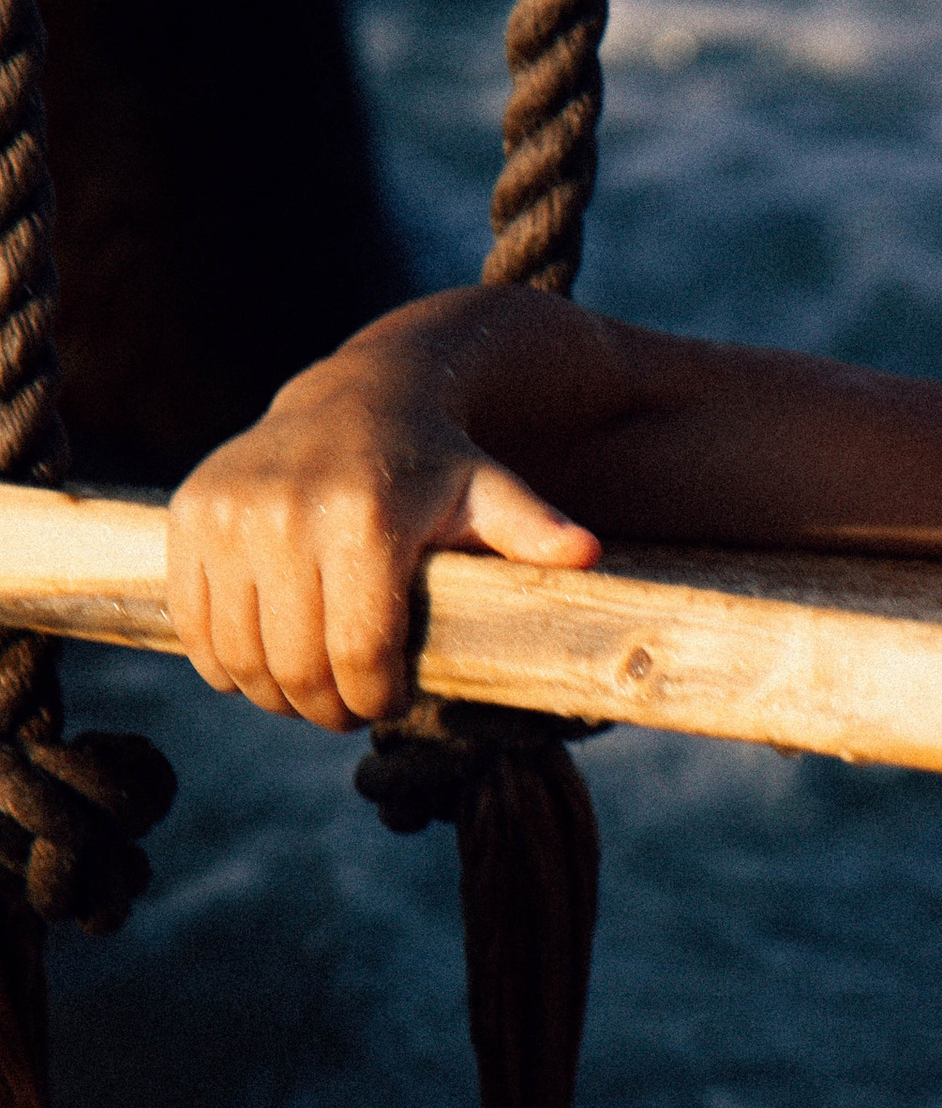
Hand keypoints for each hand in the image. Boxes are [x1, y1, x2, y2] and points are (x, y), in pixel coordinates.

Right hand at [166, 306, 601, 729]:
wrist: (356, 398)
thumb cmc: (437, 466)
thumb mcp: (492, 494)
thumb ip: (534, 530)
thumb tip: (586, 553)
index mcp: (363, 519)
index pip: (360, 655)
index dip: (376, 698)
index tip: (391, 701)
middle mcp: (285, 513)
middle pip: (297, 668)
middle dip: (327, 707)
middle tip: (350, 709)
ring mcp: (228, 516)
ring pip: (241, 658)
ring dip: (276, 695)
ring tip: (313, 687)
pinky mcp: (188, 517)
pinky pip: (195, 627)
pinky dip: (226, 662)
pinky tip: (267, 655)